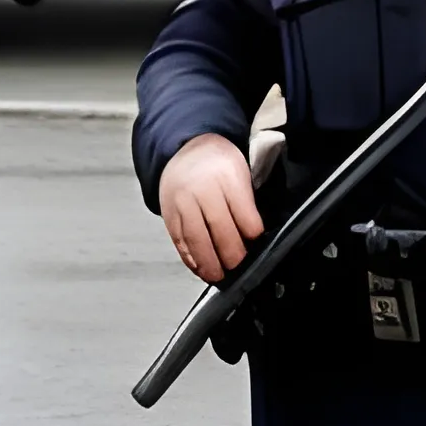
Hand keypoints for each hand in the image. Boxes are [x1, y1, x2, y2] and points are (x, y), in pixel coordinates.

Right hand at [158, 133, 263, 283]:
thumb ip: (246, 203)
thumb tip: (252, 239)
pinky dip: (188, 257)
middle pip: (218, 227)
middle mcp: (201, 189)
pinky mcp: (169, 213)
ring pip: (195, 237)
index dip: (251, 234)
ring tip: (217, 276)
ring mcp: (182, 202)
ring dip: (207, 261)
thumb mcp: (240, 173)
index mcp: (227, 177)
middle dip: (230, 253)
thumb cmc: (218, 165)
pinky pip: (178, 239)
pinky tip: (198, 268)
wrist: (184, 149)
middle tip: (238, 267)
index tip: (256, 246)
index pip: (243, 212)